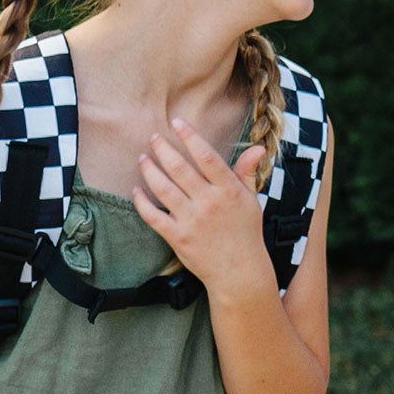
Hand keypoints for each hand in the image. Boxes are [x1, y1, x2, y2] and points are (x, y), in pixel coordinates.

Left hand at [133, 118, 271, 296]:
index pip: (206, 156)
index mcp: (229, 191)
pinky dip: (141, 202)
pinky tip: (136, 190)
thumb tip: (258, 147)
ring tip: (142, 158)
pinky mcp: (178, 237)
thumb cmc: (246, 233)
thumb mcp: (251, 201)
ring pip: (163, 188)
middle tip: (153, 137)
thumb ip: (247, 172)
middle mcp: (209, 203)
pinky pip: (153, 215)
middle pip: (179, 168)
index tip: (177, 122)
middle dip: (162, 148)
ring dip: (149, 170)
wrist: (239, 272)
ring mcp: (192, 221)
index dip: (190, 137)